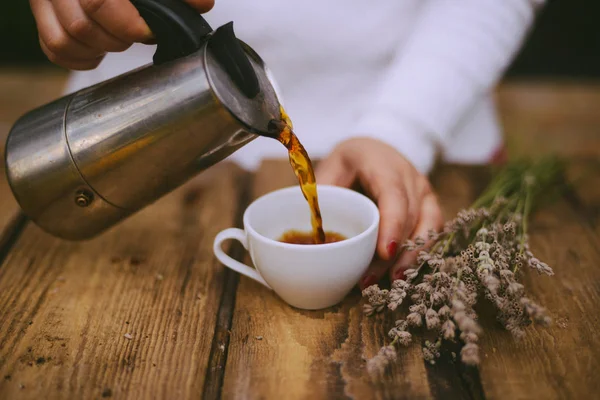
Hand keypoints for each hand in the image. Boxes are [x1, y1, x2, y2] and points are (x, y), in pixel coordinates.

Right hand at [29, 0, 214, 69]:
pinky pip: (53, 47)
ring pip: (63, 39)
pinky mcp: (40, 11)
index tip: (150, 32)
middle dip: (117, 40)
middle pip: (82, 26)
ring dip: (98, 50)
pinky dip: (78, 58)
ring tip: (119, 41)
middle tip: (137, 35)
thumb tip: (203, 5)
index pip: (100, 4)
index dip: (131, 26)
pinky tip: (99, 52)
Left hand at [316, 137, 442, 289]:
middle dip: (394, 253)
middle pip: (411, 217)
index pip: (394, 195)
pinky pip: (432, 233)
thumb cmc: (349, 163)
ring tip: (391, 283)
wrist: (375, 151)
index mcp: (383, 164)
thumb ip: (322, 195)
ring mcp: (424, 192)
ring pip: (428, 227)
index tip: (384, 253)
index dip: (392, 224)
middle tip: (371, 280)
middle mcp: (410, 177)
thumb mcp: (330, 168)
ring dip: (411, 258)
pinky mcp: (430, 207)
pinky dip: (419, 255)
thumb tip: (313, 230)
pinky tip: (402, 274)